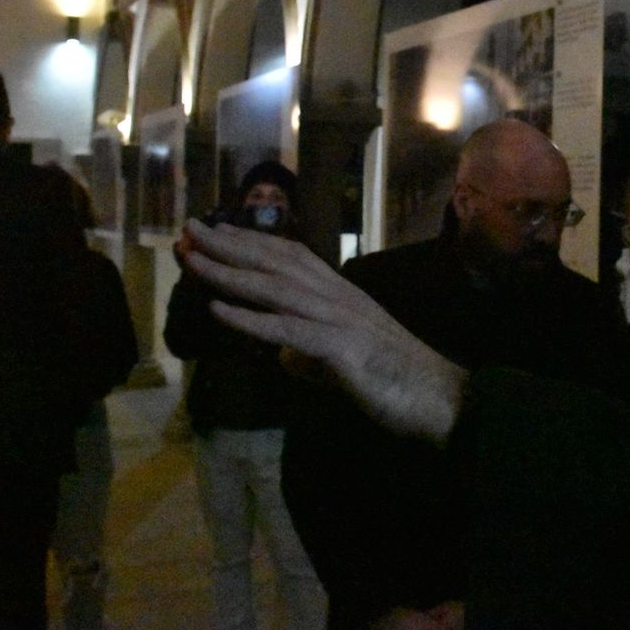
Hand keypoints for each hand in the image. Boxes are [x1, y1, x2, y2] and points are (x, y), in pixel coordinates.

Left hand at [182, 219, 465, 440]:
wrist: (441, 400)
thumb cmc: (397, 381)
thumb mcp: (346, 360)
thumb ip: (312, 353)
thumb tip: (284, 356)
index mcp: (341, 296)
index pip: (289, 257)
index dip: (250, 242)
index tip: (214, 230)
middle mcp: (338, 297)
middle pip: (275, 262)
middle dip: (228, 245)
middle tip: (187, 229)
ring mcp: (340, 319)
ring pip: (276, 288)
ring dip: (229, 272)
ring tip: (192, 259)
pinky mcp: (341, 349)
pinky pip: (288, 331)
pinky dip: (250, 320)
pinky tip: (218, 311)